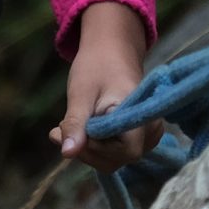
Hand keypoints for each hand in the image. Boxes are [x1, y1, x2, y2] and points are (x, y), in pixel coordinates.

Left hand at [51, 3, 163, 167]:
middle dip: (85, 148)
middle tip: (57, 129)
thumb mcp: (81, 94)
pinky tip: (78, 129)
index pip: (125, 152)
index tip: (72, 132)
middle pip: (117, 159)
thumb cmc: (97, 66)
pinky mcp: (137, 138)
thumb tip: (67, 154)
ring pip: (113, 159)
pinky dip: (94, 144)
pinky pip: (113, 152)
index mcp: (141, 116)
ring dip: (86, 147)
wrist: (111, 50)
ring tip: (63, 127)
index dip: (96, 149)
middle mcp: (150, 131)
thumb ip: (76, 124)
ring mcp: (146, 136)